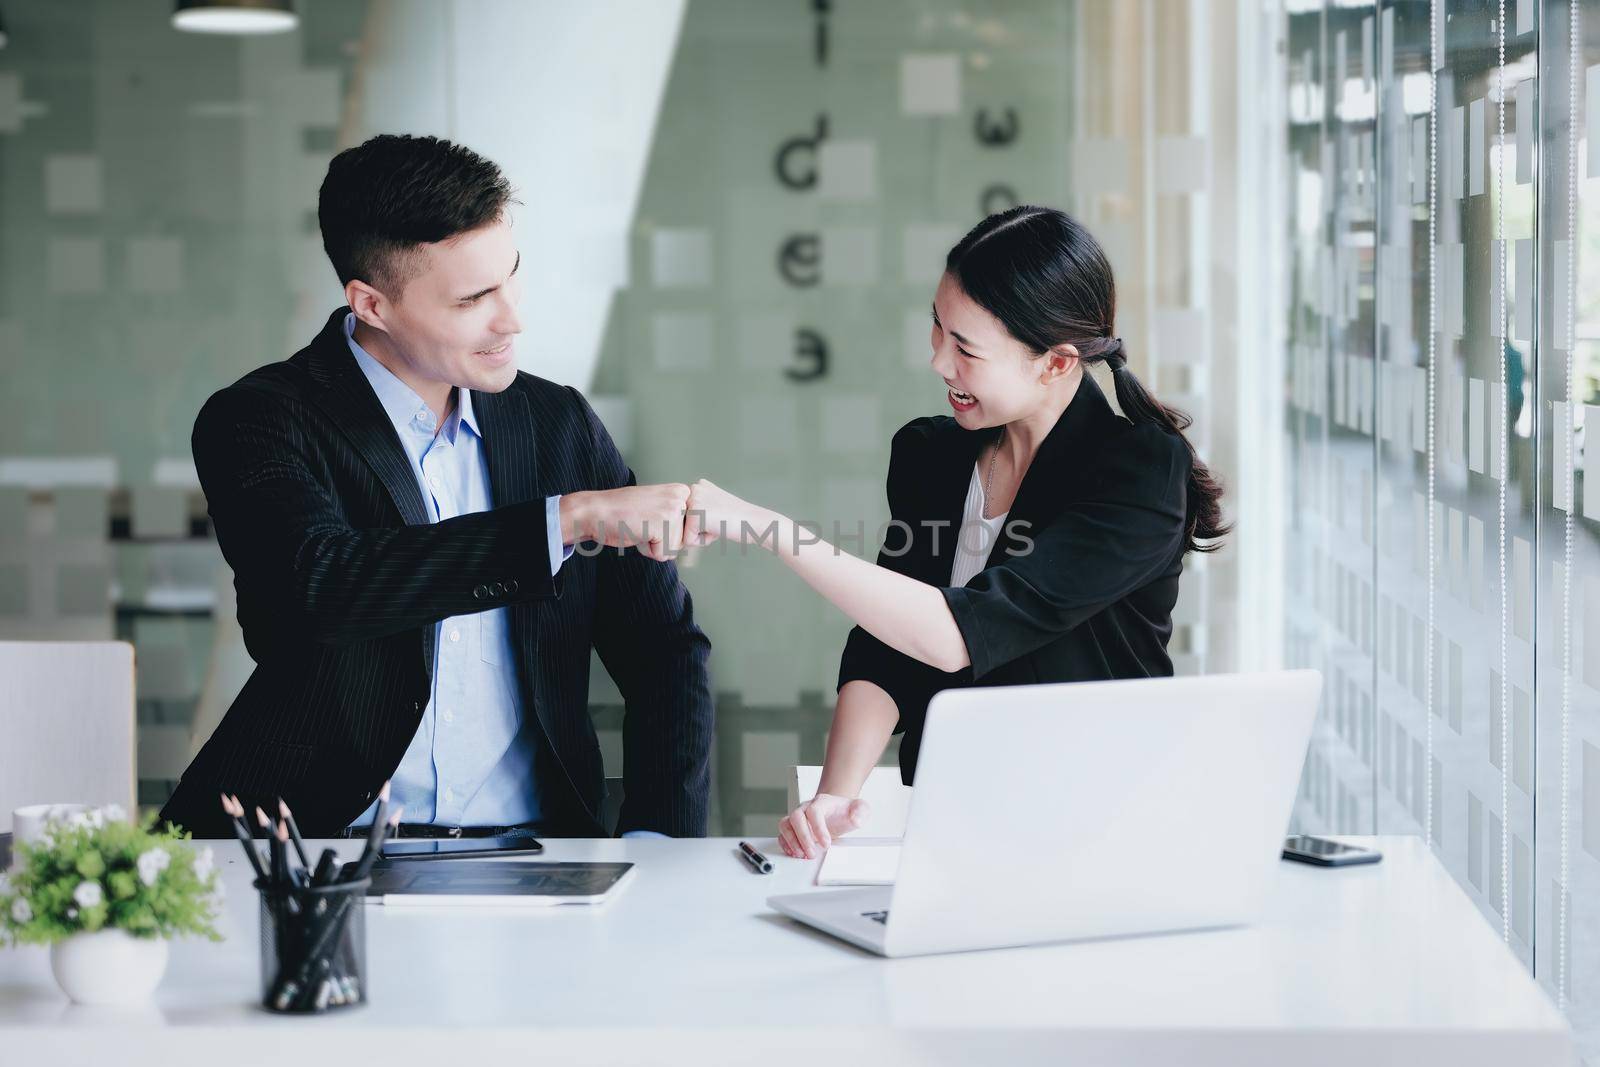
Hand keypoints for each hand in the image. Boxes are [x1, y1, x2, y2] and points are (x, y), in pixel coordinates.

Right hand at [561, 484, 689, 561]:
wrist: (596, 511)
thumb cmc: (623, 513)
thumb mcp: (658, 507)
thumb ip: (677, 517)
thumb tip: (699, 538)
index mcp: (681, 492)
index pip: (690, 530)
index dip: (669, 533)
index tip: (652, 519)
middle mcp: (681, 497)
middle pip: (685, 540)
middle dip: (663, 540)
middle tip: (644, 523)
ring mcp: (673, 509)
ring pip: (674, 548)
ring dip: (655, 545)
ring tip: (640, 526)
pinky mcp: (663, 524)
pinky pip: (663, 554)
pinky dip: (648, 550)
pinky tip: (637, 532)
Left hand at [683, 478, 775, 547]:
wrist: (755, 522)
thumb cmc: (738, 519)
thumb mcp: (715, 506)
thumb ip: (699, 508)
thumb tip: (677, 522)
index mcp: (697, 486)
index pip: (685, 515)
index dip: (702, 524)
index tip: (719, 517)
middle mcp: (692, 489)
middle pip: (682, 523)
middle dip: (699, 529)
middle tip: (719, 521)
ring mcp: (692, 501)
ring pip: (683, 532)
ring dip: (700, 535)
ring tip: (718, 525)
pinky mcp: (694, 517)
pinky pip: (688, 541)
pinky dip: (703, 542)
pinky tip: (718, 530)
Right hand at [778, 793, 869, 858]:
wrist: (836, 811)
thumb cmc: (845, 812)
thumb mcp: (859, 809)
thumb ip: (861, 811)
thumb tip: (856, 818)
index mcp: (822, 802)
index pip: (814, 810)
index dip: (818, 828)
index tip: (826, 843)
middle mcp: (806, 807)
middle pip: (796, 817)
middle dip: (803, 837)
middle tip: (812, 853)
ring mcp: (798, 817)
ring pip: (785, 824)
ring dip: (791, 841)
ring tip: (801, 855)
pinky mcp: (792, 828)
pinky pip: (782, 833)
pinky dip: (785, 844)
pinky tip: (794, 853)